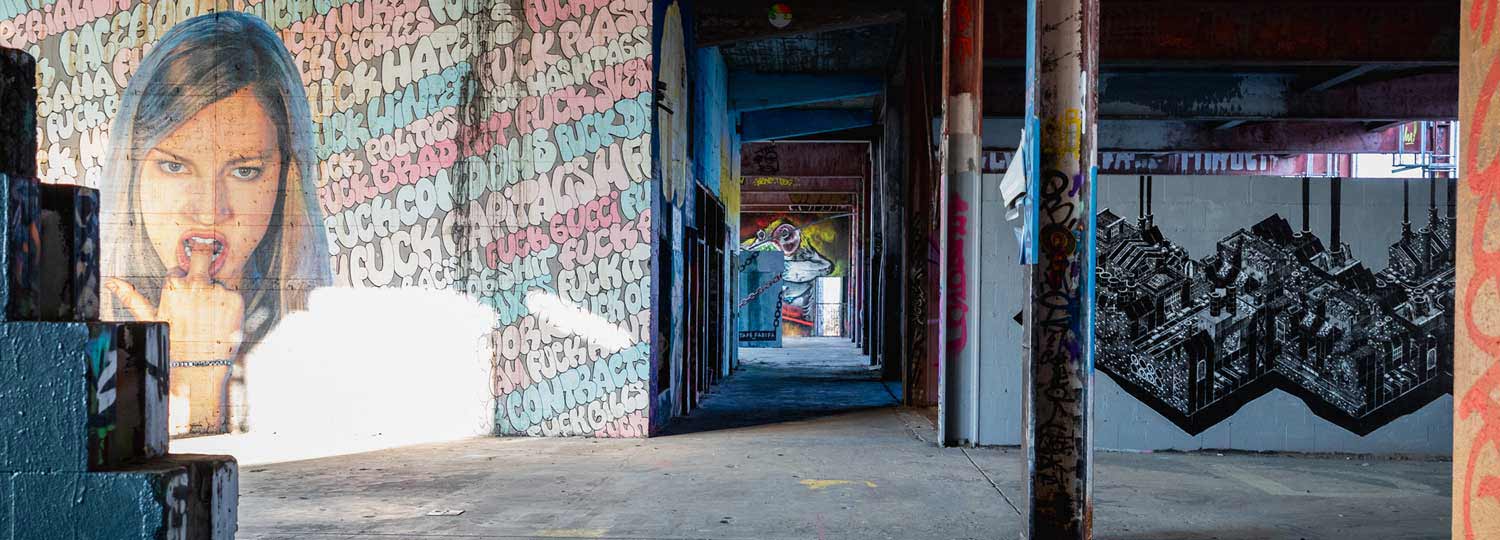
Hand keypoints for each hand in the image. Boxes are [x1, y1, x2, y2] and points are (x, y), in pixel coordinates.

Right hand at [105, 246, 244, 361]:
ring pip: (217, 282)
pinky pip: (232, 294)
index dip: (181, 284)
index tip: (183, 301)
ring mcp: (219, 290)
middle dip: (203, 257)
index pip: (178, 271)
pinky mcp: (236, 299)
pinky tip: (220, 322)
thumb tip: (110, 281)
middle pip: (203, 253)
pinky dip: (228, 305)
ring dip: (214, 294)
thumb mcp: (149, 319)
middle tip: (203, 278)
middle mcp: (196, 284)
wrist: (198, 370)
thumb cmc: (171, 345)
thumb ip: (131, 297)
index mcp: (172, 286)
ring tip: (208, 319)